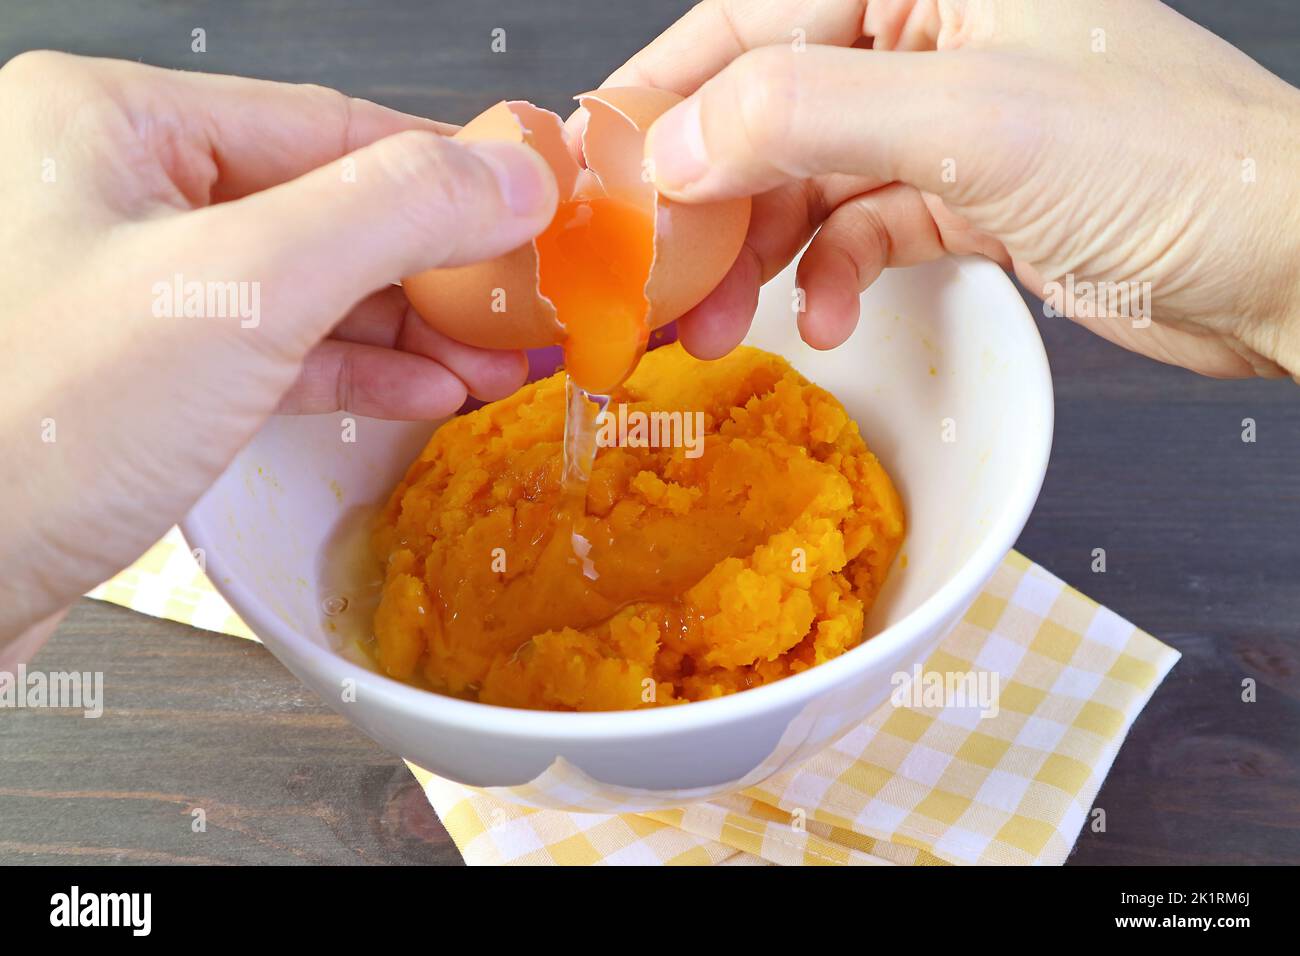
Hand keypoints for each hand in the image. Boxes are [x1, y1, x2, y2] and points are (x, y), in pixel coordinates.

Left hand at [0, 52, 557, 639]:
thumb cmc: (28, 426)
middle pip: (319, 207)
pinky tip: (420, 391)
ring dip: (404, 326)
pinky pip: (263, 350)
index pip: (327, 124)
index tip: (534, 206)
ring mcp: (117, 286)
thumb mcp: (238, 291)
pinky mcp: (129, 375)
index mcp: (110, 122)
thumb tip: (513, 176)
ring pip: (298, 285)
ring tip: (493, 361)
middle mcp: (108, 190)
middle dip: (433, 267)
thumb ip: (389, 215)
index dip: (447, 170)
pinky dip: (347, 371)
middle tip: (523, 305)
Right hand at [609, 0, 1299, 377]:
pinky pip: (864, 229)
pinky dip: (836, 275)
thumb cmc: (1174, 166)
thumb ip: (808, 113)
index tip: (601, 168)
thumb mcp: (973, 122)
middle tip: (658, 277)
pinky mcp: (967, 195)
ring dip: (761, 253)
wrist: (1290, 268)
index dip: (666, 94)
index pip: (753, 17)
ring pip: (808, 178)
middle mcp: (931, 32)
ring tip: (720, 324)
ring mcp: (948, 119)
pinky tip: (829, 317)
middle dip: (709, 198)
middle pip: (769, 105)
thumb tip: (677, 138)